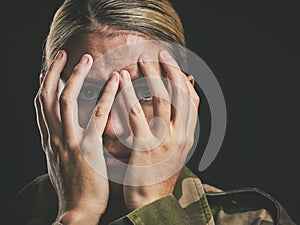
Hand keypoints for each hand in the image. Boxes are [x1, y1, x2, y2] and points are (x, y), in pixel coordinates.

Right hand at [34, 50, 119, 223]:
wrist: (78, 212)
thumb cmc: (73, 189)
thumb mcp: (60, 164)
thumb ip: (60, 146)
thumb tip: (64, 133)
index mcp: (49, 141)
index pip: (40, 107)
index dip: (43, 86)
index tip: (49, 70)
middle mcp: (54, 137)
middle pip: (47, 97)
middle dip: (54, 73)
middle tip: (64, 55)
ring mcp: (69, 141)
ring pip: (67, 100)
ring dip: (75, 76)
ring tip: (86, 59)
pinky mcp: (88, 147)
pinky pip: (98, 115)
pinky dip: (107, 95)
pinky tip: (116, 80)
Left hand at [121, 50, 199, 209]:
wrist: (150, 203)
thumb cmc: (158, 175)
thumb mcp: (173, 152)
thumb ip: (175, 129)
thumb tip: (173, 110)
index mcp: (188, 136)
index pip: (191, 100)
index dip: (182, 79)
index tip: (172, 62)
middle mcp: (181, 135)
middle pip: (180, 95)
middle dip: (170, 71)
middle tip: (159, 53)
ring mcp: (166, 140)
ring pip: (163, 100)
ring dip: (152, 77)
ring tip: (141, 60)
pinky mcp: (146, 146)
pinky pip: (137, 114)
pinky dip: (130, 94)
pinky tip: (121, 81)